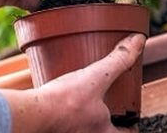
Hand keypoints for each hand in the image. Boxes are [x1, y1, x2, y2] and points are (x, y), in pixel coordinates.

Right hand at [1, 34, 145, 132]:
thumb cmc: (63, 102)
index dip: (131, 126)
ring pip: (83, 129)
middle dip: (107, 122)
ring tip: (84, 102)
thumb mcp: (96, 76)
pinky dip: (64, 116)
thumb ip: (118, 60)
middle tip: (108, 106)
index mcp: (103, 132)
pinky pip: (63, 126)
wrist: (29, 114)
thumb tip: (137, 41)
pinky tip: (59, 101)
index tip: (131, 118)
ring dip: (86, 119)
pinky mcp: (51, 130)